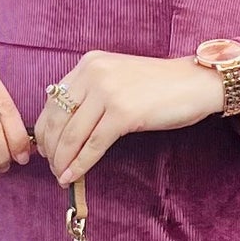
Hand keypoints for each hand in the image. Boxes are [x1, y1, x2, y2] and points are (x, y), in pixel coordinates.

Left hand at [34, 51, 223, 186]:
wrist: (196, 83)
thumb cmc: (159, 86)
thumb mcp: (117, 78)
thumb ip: (90, 93)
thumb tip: (63, 127)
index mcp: (89, 63)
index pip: (52, 100)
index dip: (44, 130)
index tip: (43, 149)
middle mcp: (94, 73)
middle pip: (56, 119)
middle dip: (50, 149)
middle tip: (51, 167)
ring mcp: (108, 92)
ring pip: (71, 135)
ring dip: (62, 161)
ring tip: (60, 176)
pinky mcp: (123, 113)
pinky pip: (93, 146)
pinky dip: (79, 165)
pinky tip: (72, 177)